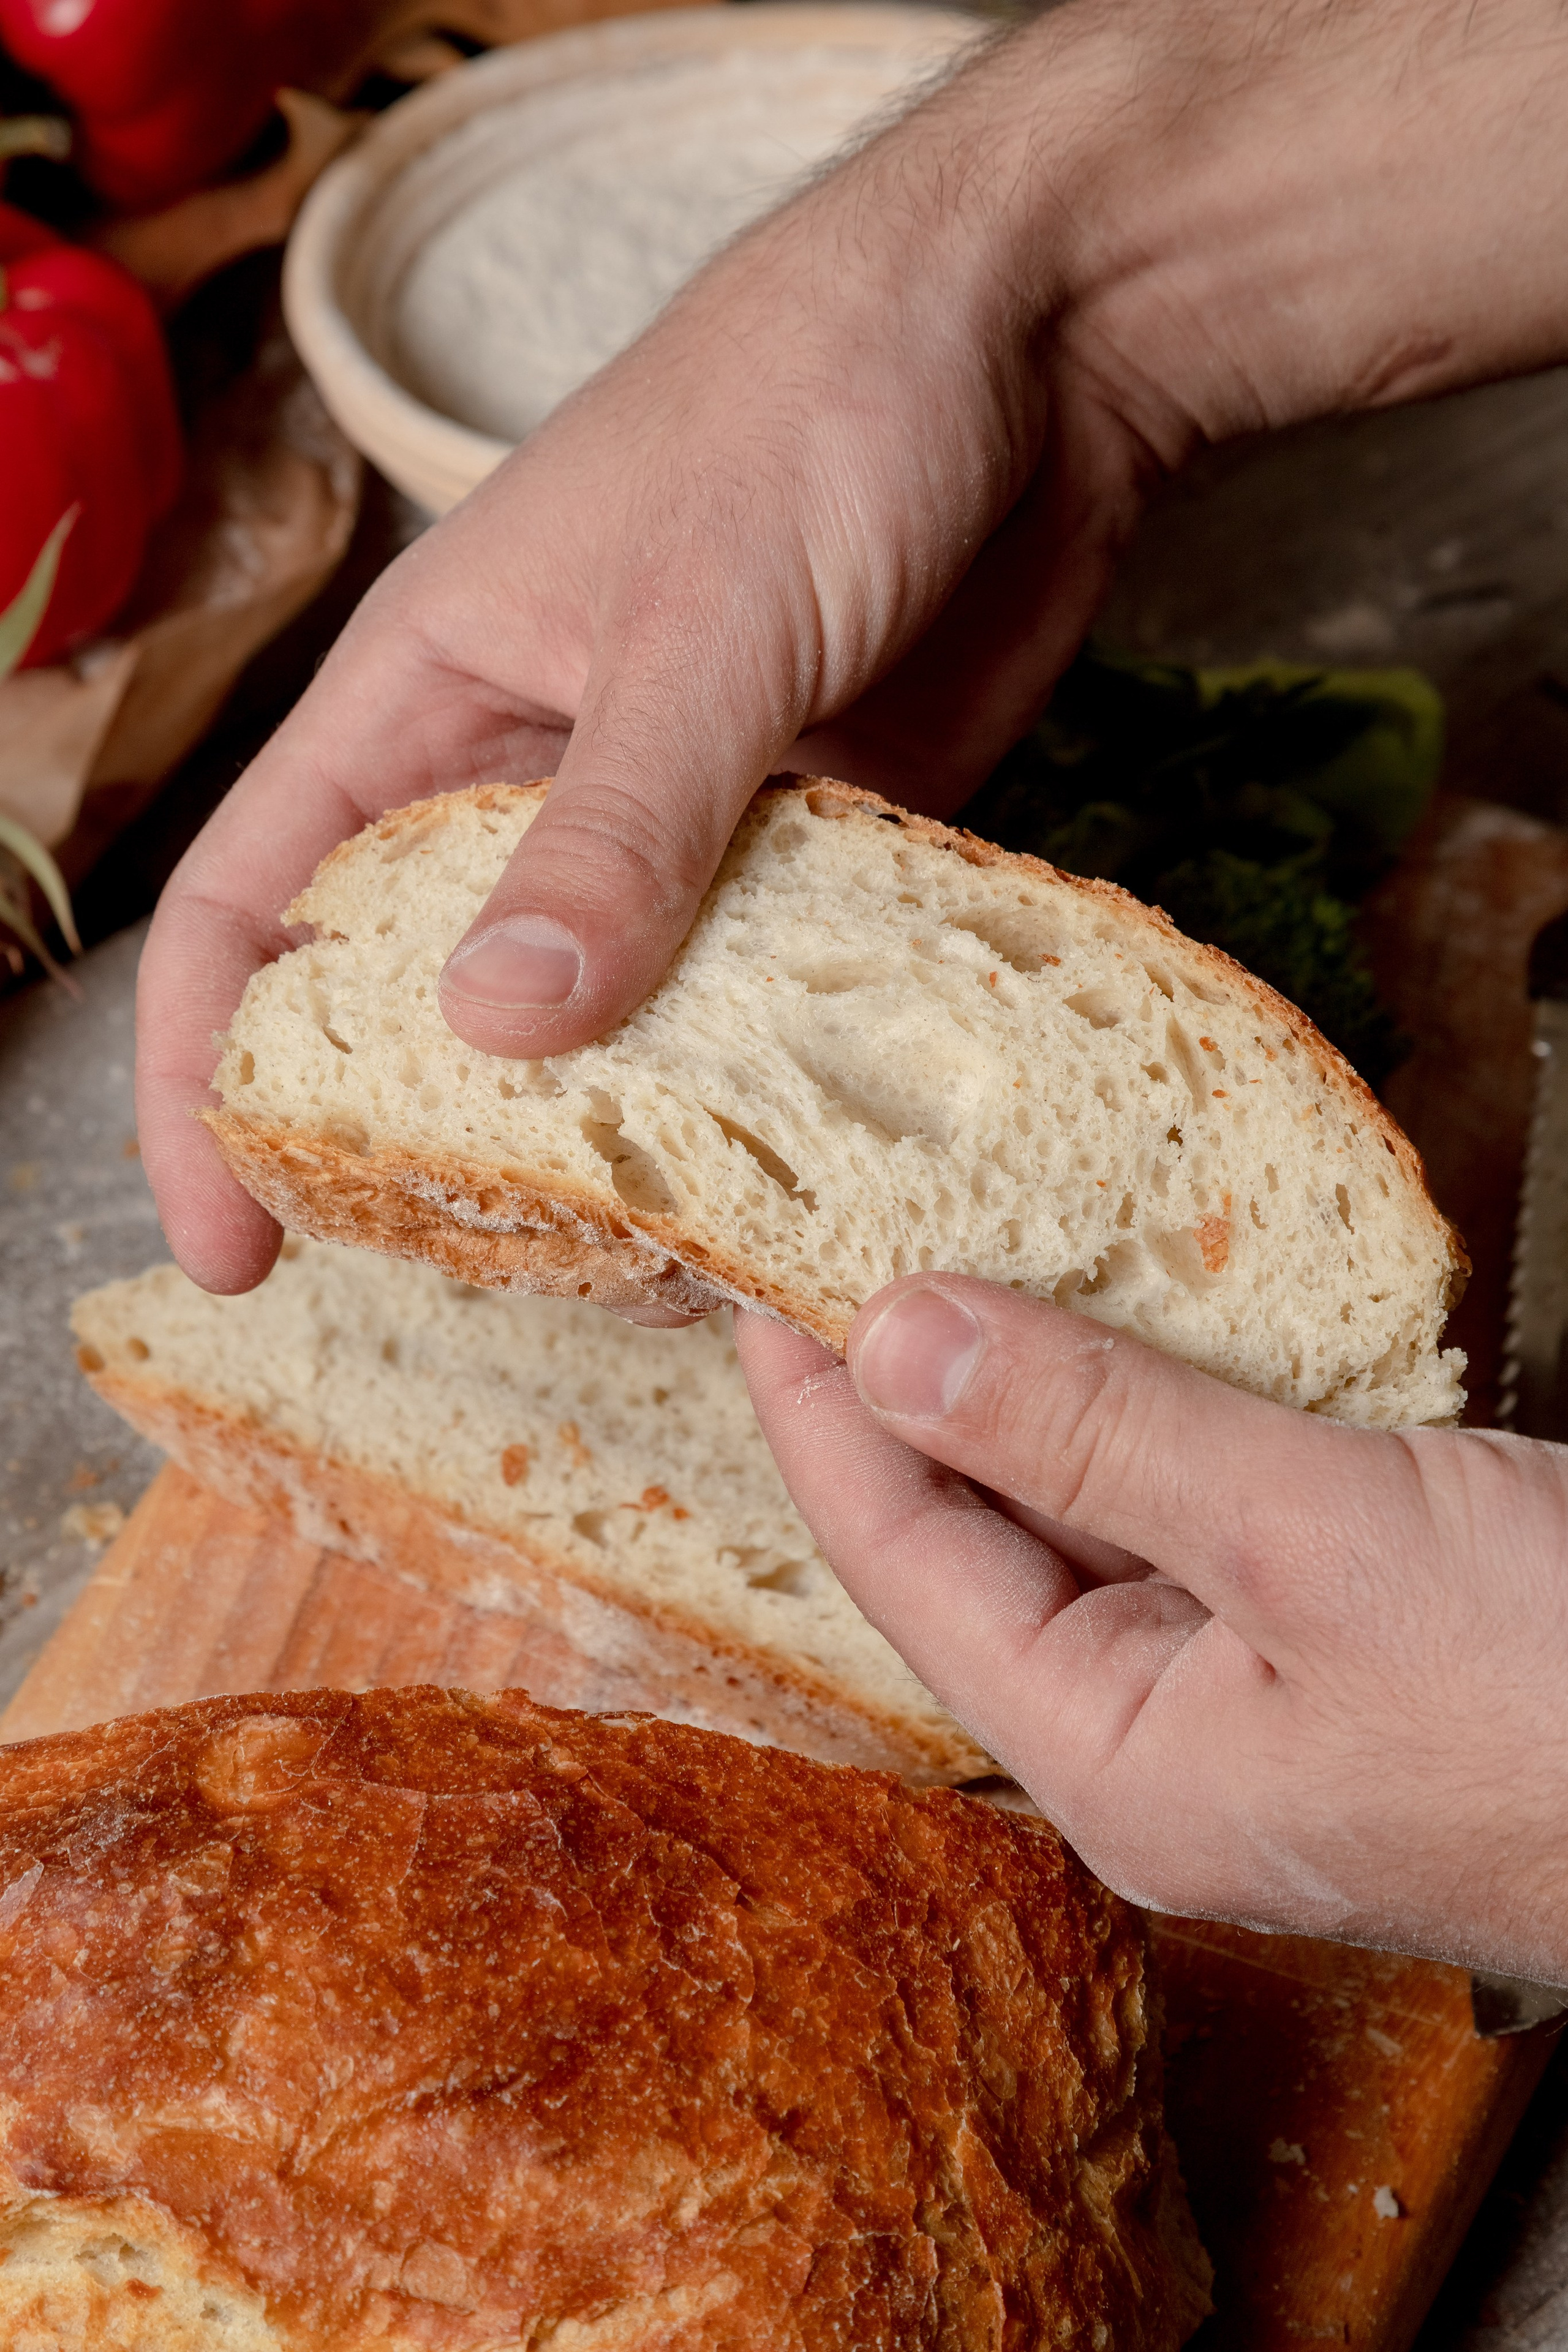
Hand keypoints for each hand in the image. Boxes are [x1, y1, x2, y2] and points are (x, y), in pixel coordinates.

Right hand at [136, 0, 1567, 1293]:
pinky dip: (758, 1090)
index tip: (230, 1242)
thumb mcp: (699, 619)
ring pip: (598, 1023)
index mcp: (427, 698)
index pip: (251, 909)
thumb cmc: (823, 404)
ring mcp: (672, 826)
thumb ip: (608, 824)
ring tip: (649, 1280)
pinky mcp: (809, 850)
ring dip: (609, 1147)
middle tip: (473, 1285)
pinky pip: (755, 1001)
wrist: (1042, 337)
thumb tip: (494, 1029)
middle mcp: (527, 777)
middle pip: (419, 998)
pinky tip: (787, 1187)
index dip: (206, 1081)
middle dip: (421, 1148)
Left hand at [738, 1280, 1567, 1982]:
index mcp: (1118, 1761)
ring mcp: (1241, 1692)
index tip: (758, 1284)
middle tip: (834, 1245)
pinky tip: (1123, 1317)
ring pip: (1079, 1514)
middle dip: (912, 1393)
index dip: (819, 1415)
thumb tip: (898, 1334)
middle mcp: (1155, 1740)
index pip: (902, 1564)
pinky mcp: (1319, 1635)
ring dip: (1029, 1386)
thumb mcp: (1315, 1536)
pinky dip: (1145, 1408)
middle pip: (975, 1543)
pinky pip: (1182, 1509)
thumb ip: (1100, 1434)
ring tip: (951, 1254)